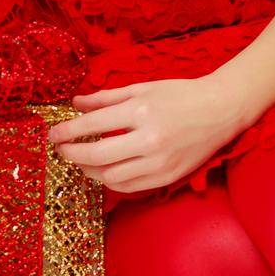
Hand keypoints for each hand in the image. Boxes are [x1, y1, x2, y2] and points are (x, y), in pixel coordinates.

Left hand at [46, 76, 249, 196]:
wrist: (221, 110)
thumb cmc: (180, 94)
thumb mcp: (141, 88)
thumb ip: (105, 98)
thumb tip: (76, 104)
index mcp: (140, 112)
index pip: (92, 126)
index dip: (67, 132)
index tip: (53, 134)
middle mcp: (149, 140)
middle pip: (97, 156)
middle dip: (73, 154)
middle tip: (61, 150)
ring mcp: (160, 162)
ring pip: (112, 177)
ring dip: (89, 171)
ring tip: (81, 160)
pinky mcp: (169, 177)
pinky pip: (131, 187)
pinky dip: (112, 181)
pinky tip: (104, 171)